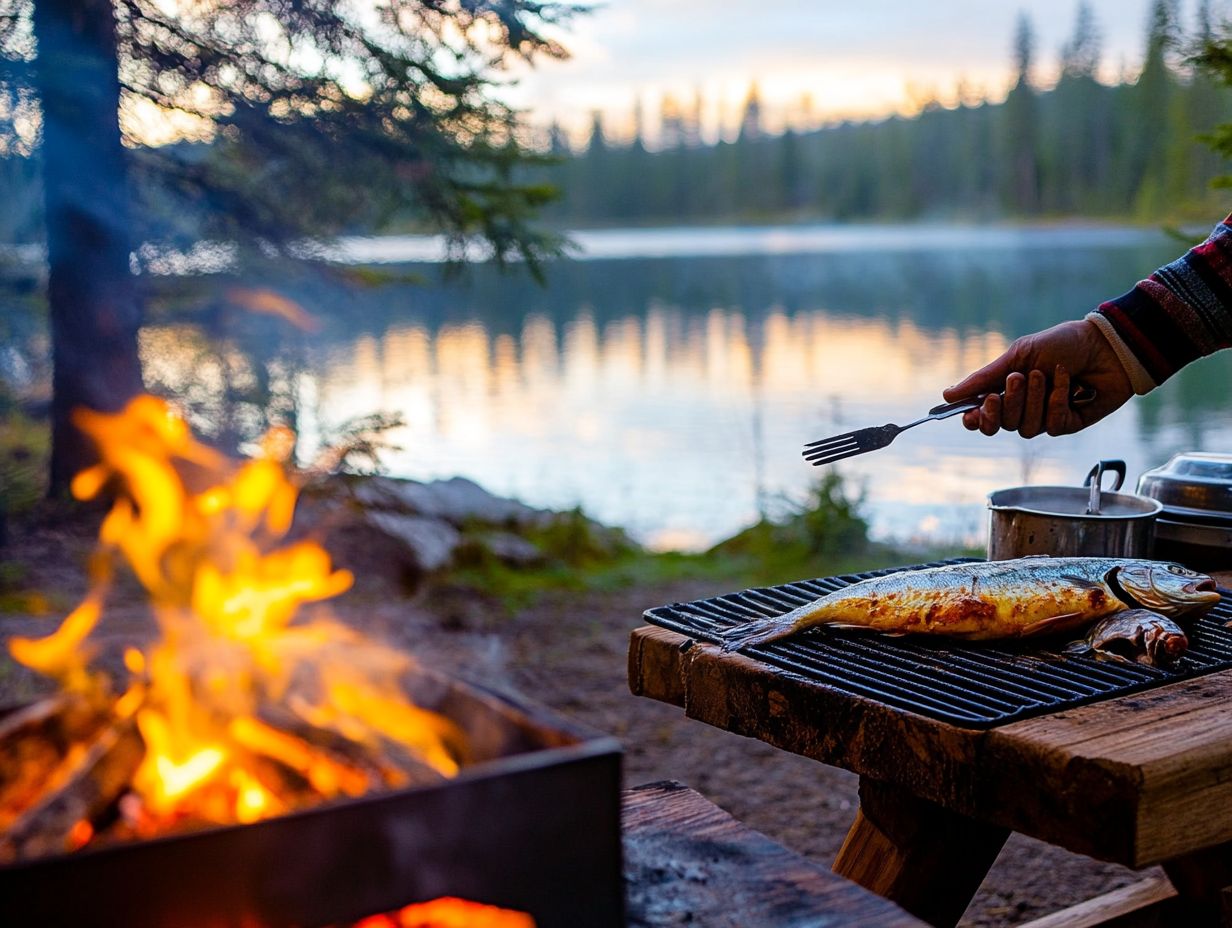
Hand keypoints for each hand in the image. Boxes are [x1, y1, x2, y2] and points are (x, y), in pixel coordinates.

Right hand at [942, 319, 1132, 436]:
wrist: (1106, 345)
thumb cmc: (1063, 344)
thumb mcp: (1018, 354)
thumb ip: (983, 377)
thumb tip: (948, 394)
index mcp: (1007, 391)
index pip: (983, 417)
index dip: (976, 420)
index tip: (972, 414)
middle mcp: (1024, 407)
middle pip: (1001, 424)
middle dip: (1008, 402)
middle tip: (1019, 378)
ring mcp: (1046, 417)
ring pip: (1024, 427)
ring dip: (1034, 400)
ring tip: (1046, 375)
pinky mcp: (1069, 423)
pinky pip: (1052, 426)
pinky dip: (1057, 403)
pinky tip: (1069, 385)